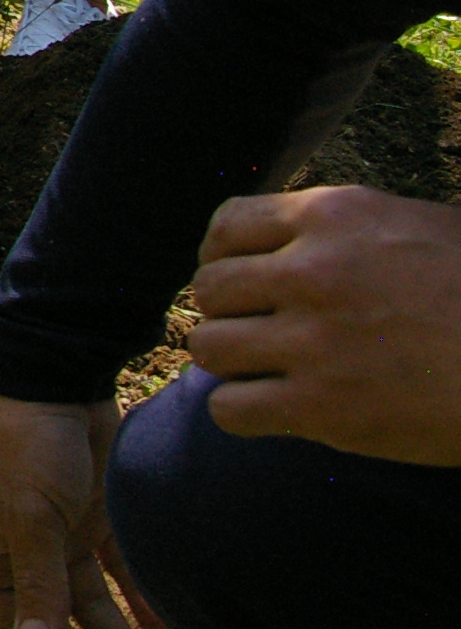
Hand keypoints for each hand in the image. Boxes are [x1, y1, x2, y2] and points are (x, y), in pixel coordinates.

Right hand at [0, 389, 168, 628]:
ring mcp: (63, 534)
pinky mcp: (98, 516)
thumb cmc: (27, 444)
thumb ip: (35, 586)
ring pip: (92, 607)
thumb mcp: (29, 518)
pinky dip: (142, 604)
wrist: (58, 376)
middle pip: (54, 627)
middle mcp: (25, 552)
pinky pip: (121, 573)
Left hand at [187, 186, 460, 465]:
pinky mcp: (325, 409)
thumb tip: (285, 241)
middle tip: (262, 331)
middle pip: (209, 289)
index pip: (227, 226)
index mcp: (336, 217)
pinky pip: (230, 409)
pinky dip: (243, 412)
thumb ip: (344, 230)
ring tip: (267, 370)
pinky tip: (276, 409)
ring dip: (233, 362)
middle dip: (230, 312)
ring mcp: (316, 341)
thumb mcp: (419, 228)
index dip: (222, 256)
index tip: (240, 280)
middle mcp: (314, 272)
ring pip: (210, 347)